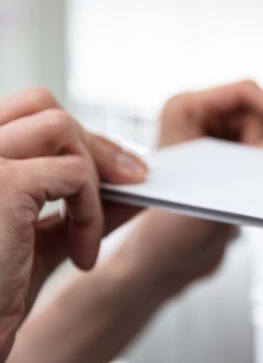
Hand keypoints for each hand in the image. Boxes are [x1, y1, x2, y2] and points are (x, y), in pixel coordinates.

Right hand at [0, 87, 146, 362]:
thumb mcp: (43, 240)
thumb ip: (84, 205)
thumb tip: (134, 181)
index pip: (26, 112)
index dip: (76, 136)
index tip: (116, 168)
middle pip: (43, 105)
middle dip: (95, 142)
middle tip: (134, 180)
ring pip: (60, 126)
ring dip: (93, 176)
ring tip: (90, 232)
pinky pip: (75, 174)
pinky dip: (92, 213)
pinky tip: (82, 256)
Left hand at [110, 80, 262, 297]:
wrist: (167, 260)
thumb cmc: (170, 228)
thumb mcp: (219, 190)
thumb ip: (259, 162)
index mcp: (184, 111)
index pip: (242, 93)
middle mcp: (200, 120)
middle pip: (258, 114)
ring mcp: (216, 140)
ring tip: (249, 186)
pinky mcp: (230, 161)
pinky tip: (255, 188)